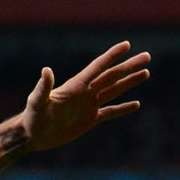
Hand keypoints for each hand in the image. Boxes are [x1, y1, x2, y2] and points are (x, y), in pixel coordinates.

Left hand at [22, 41, 150, 151]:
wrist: (31, 135)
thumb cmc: (32, 117)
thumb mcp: (37, 101)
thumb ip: (43, 86)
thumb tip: (46, 70)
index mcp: (75, 86)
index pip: (98, 67)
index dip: (112, 56)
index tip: (127, 44)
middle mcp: (84, 93)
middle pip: (111, 76)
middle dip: (129, 66)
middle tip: (147, 56)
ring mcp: (88, 106)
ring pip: (114, 91)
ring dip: (129, 82)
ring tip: (145, 72)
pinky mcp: (89, 120)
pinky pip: (110, 112)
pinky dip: (123, 108)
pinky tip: (136, 104)